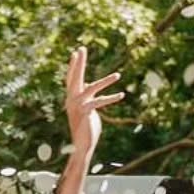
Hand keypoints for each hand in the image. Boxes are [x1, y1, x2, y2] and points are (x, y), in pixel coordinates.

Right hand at [64, 47, 123, 162]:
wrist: (81, 145)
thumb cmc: (86, 128)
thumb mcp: (86, 110)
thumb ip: (87, 99)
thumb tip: (89, 89)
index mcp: (72, 98)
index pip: (71, 79)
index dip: (74, 66)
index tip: (76, 53)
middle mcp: (72, 100)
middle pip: (75, 78)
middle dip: (79, 63)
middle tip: (82, 48)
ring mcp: (77, 106)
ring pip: (91, 88)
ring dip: (106, 81)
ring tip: (118, 75)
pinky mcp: (85, 113)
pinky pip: (99, 102)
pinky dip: (111, 98)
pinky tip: (121, 94)